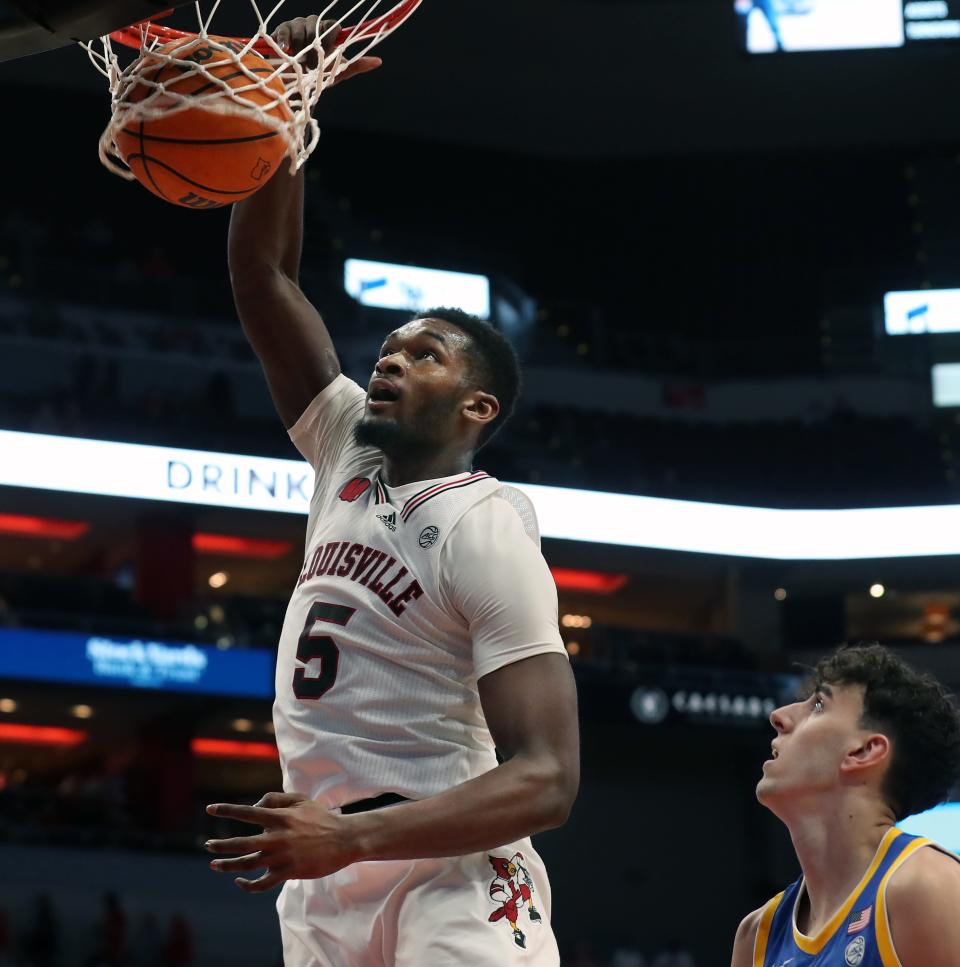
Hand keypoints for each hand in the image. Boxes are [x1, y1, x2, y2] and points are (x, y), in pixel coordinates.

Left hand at [205, 792, 358, 892]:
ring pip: (246, 864)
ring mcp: (281, 857)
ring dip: (227, 865)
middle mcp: (277, 837)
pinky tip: (239, 880)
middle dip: (220, 845)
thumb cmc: (321, 817)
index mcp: (279, 818)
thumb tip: (255, 805)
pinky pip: (261, 884)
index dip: (226, 810)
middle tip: (207, 845)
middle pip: (240, 843)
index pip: (246, 813)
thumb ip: (276, 799)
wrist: (344, 839)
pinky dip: (246, 884)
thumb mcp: (300, 800)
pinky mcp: (287, 872)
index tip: (210, 809)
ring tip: (214, 864)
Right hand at [272, 15, 382, 84]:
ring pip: (301, 29)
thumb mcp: (338, 73)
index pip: (332, 26)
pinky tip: (285, 50)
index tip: (328, 53)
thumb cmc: (318, 76)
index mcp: (328, 32)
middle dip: (315, 46)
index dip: (330, 38)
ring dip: (301, 48)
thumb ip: (356, 65)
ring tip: (300, 63)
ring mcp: (297, 26)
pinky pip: (284, 30)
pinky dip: (284, 39)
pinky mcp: (282, 30)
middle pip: (316, 25)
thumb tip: (379, 61)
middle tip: (312, 65)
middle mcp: (313, 25)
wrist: (296, 84)